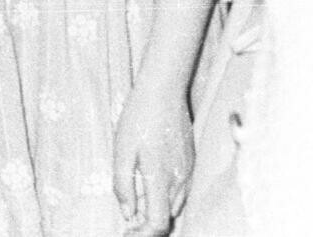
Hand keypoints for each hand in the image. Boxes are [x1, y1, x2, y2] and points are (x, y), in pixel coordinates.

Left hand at [112, 86, 192, 234]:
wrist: (164, 90)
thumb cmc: (139, 118)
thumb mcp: (122, 150)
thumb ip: (123, 185)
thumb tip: (128, 213)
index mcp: (160, 178)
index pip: (158, 223)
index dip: (143, 234)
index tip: (128, 233)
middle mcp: (179, 179)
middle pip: (168, 217)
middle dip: (149, 225)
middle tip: (128, 223)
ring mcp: (188, 171)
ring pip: (176, 205)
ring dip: (158, 211)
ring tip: (137, 206)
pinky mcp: (190, 162)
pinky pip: (181, 190)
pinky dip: (167, 197)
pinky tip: (151, 187)